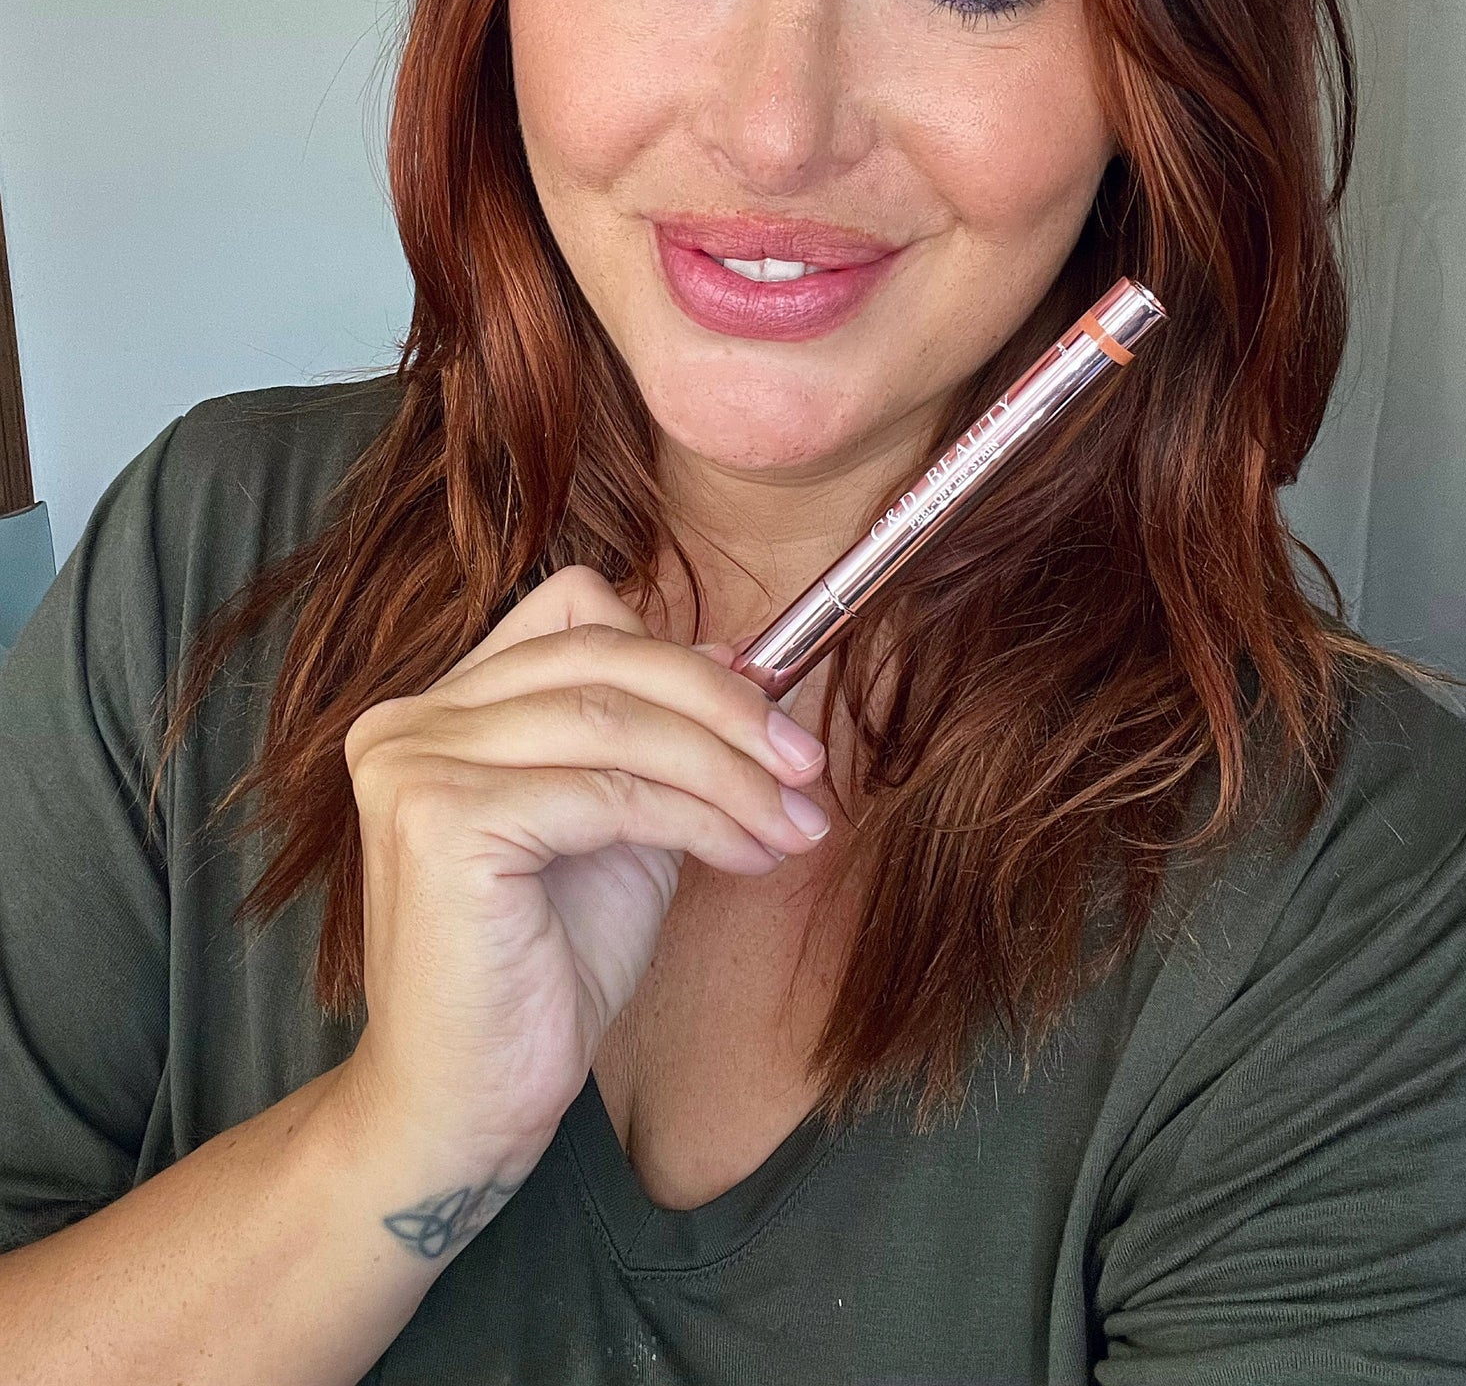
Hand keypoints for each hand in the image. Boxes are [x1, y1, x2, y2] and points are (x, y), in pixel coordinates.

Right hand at [331, 565, 830, 1177]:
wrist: (471, 1101)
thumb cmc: (544, 967)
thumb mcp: (619, 823)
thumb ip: (659, 740)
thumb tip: (744, 660)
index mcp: (440, 704)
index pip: (575, 611)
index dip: (681, 650)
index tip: (768, 712)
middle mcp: (410, 718)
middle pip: (603, 656)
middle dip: (726, 708)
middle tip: (808, 766)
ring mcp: (415, 763)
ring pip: (617, 722)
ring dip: (729, 771)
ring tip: (795, 822)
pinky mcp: (442, 820)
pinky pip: (610, 794)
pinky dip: (699, 818)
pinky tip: (748, 855)